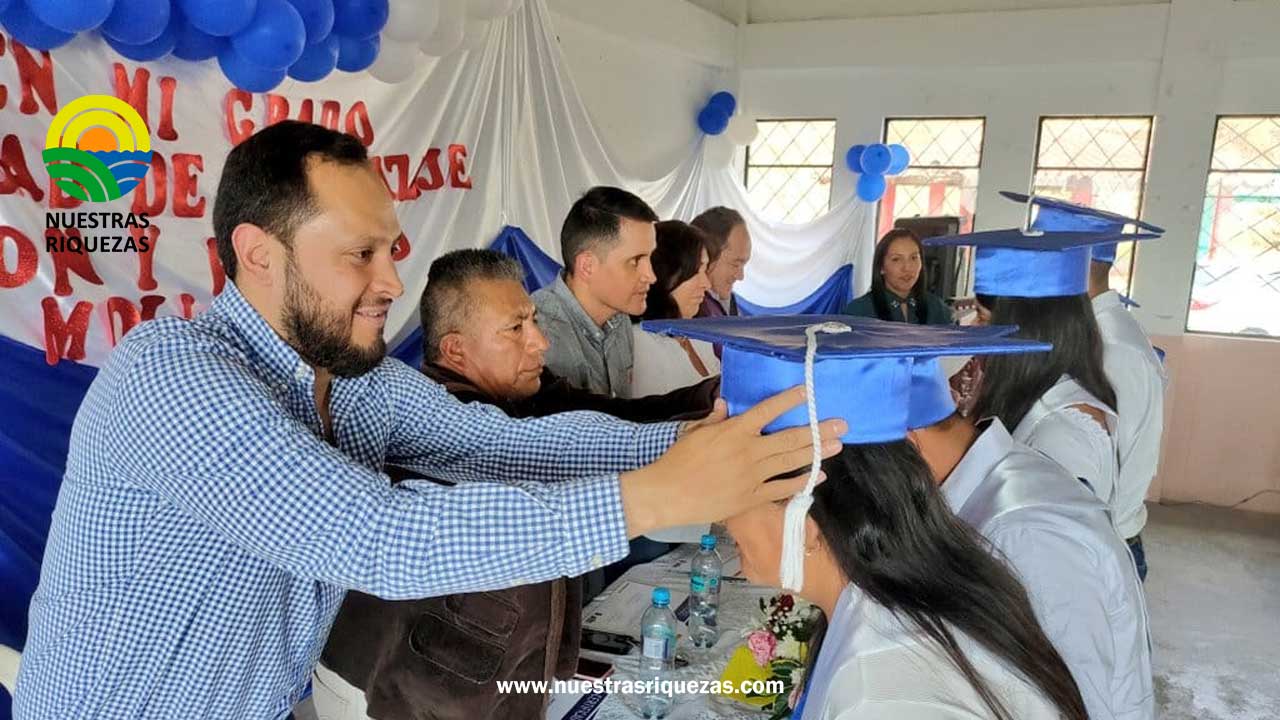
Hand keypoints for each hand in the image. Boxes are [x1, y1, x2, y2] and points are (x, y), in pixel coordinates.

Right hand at [620, 386, 845, 537]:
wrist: (669, 494)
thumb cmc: (678, 461)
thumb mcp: (695, 433)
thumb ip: (715, 418)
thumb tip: (726, 404)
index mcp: (735, 431)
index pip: (767, 411)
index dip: (789, 400)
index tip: (807, 392)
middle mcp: (749, 451)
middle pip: (790, 438)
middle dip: (818, 430)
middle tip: (840, 424)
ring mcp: (753, 476)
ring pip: (791, 461)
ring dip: (817, 452)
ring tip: (836, 445)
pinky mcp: (752, 497)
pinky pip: (783, 488)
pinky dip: (802, 482)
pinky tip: (818, 476)